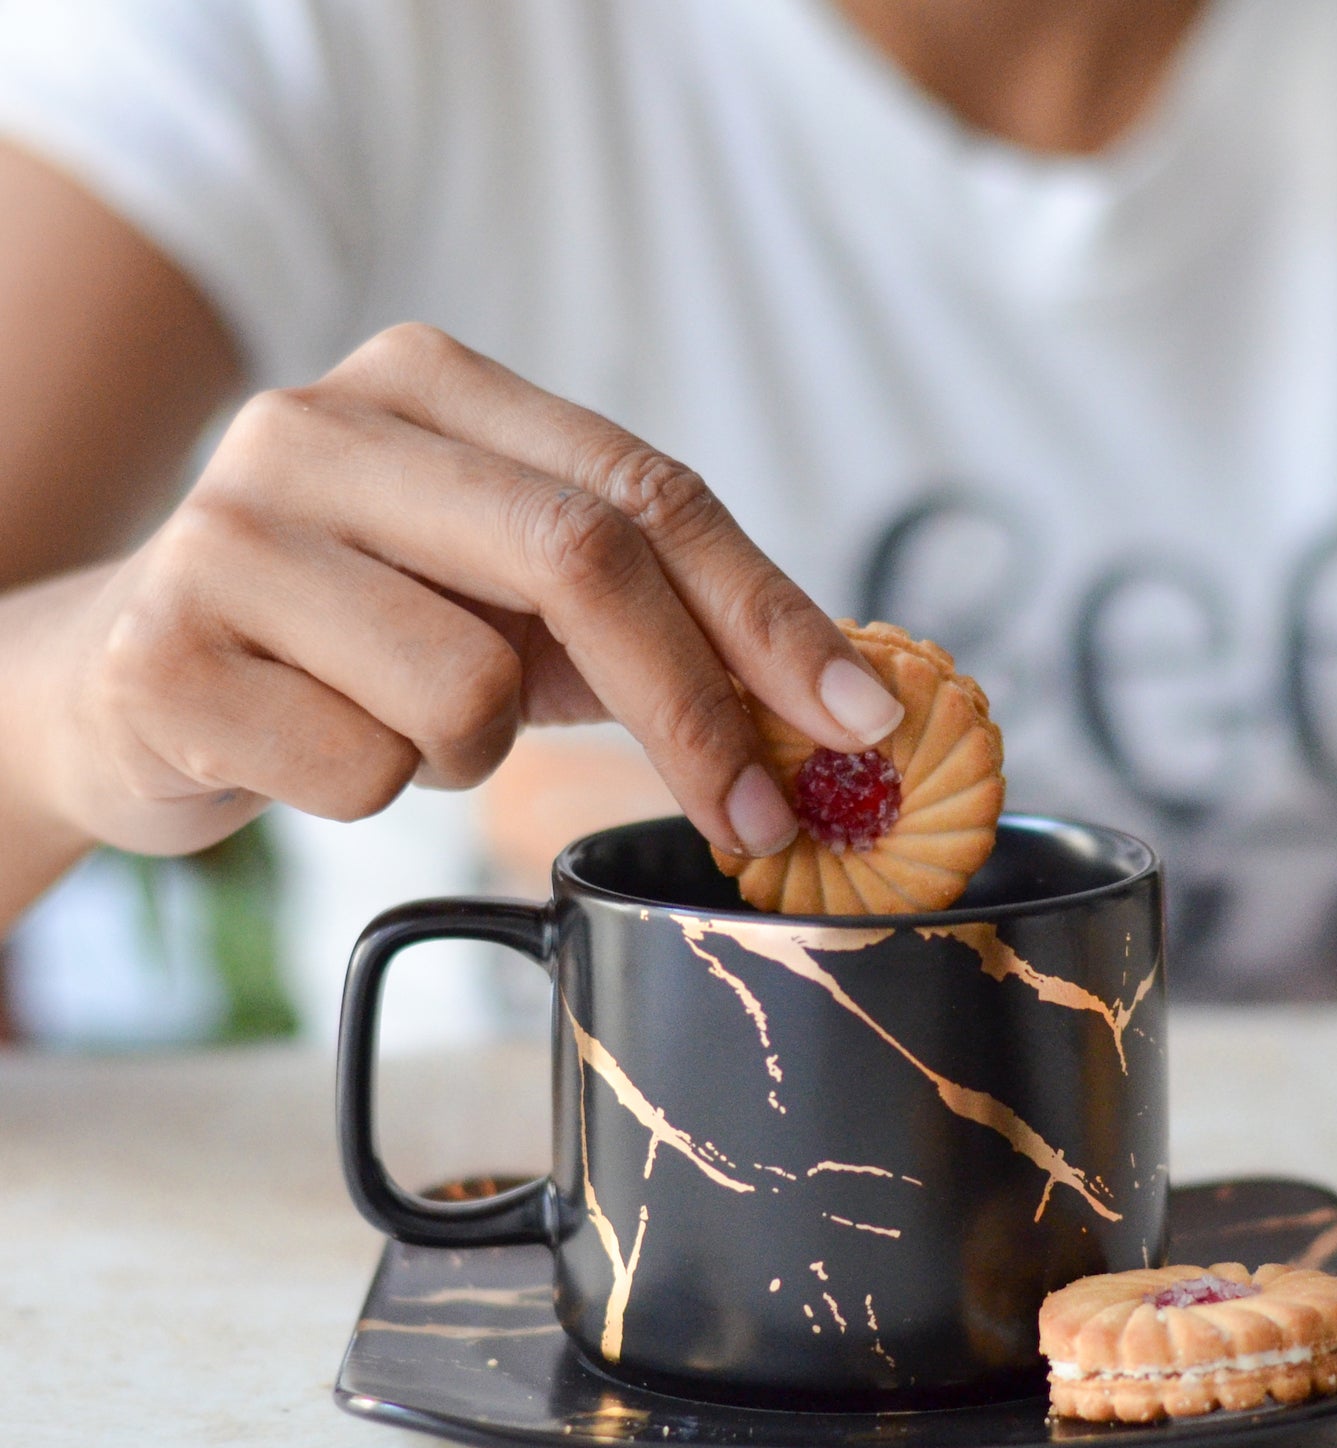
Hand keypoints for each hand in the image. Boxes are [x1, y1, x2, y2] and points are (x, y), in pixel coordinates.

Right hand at [27, 323, 903, 860]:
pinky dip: (372, 790)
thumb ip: (643, 619)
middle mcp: (324, 429)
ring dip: (473, 751)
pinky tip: (308, 746)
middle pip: (582, 561)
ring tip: (400, 724)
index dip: (770, 612)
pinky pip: (363, 772)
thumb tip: (825, 705)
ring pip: (468, 690)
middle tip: (760, 820)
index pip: (647, 492)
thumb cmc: (356, 641)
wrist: (125, 681)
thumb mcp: (503, 601)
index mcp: (431, 386)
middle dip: (697, 711)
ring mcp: (231, 533)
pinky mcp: (166, 653)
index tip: (860, 718)